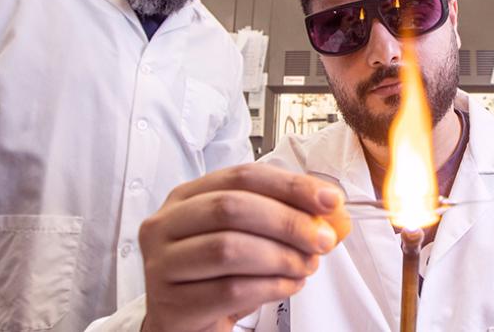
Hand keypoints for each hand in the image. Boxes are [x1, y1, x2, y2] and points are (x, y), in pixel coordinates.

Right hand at [138, 163, 351, 331]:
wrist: (182, 323)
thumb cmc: (214, 276)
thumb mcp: (246, 239)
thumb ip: (282, 220)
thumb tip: (331, 213)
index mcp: (186, 198)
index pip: (241, 176)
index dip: (289, 185)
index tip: (329, 200)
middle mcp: (165, 225)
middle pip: (232, 208)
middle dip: (288, 221)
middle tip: (322, 238)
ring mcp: (162, 264)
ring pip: (229, 248)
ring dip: (281, 257)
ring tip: (306, 266)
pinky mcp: (171, 304)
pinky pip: (230, 290)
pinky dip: (270, 287)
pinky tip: (288, 286)